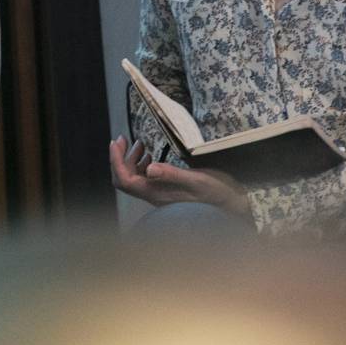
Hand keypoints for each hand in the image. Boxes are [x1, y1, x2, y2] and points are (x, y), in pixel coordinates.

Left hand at [109, 135, 249, 215]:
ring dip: (130, 159)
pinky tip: (149, 155)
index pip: (123, 179)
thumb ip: (172, 174)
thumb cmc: (215, 193)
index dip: (115, 160)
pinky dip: (142, 163)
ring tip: (139, 144)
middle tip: (122, 138)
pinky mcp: (165, 190)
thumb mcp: (195, 180)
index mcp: (155, 193)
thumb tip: (149, 168)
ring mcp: (158, 194)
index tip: (115, 141)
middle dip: (119, 157)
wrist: (230, 205)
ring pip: (134, 177)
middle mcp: (153, 195)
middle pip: (124, 178)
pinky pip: (145, 178)